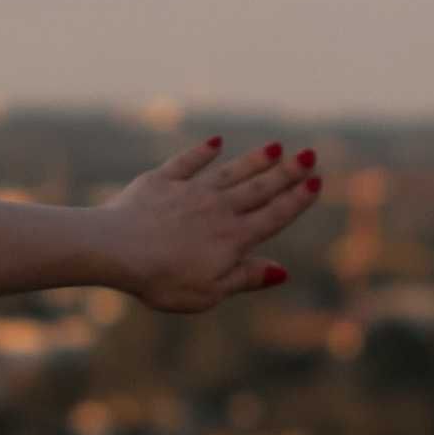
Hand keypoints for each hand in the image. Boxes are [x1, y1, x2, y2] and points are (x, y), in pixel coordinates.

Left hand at [97, 133, 323, 313]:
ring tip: (277, 146)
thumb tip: (282, 271)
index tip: (317, 182)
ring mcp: (190, 192)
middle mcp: (218, 210)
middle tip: (310, 154)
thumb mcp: (209, 292)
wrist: (116, 250)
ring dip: (255, 159)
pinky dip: (202, 151)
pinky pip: (186, 163)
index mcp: (233, 239)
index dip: (297, 200)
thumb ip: (245, 278)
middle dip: (288, 172)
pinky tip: (215, 142)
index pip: (274, 216)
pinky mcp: (161, 182)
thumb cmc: (162, 280)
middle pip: (260, 188)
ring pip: (231, 172)